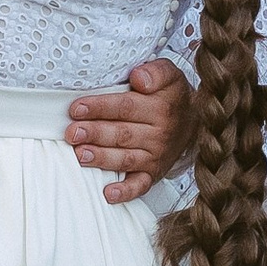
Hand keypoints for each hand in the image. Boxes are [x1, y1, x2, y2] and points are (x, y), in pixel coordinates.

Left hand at [67, 56, 195, 203]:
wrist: (194, 122)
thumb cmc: (171, 96)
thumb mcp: (169, 74)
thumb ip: (155, 71)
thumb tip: (139, 78)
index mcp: (161, 108)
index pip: (126, 107)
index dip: (100, 107)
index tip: (77, 108)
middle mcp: (159, 134)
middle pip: (122, 134)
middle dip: (95, 133)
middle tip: (72, 133)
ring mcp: (156, 156)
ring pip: (126, 158)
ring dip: (102, 158)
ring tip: (80, 155)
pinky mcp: (153, 173)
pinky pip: (140, 185)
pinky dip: (125, 192)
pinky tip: (109, 194)